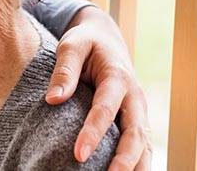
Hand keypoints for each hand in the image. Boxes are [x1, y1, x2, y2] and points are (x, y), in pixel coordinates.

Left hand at [46, 6, 151, 169]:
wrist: (105, 39)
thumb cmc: (85, 42)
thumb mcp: (72, 45)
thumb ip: (64, 71)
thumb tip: (53, 99)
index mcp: (118, 77)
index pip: (106, 109)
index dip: (93, 133)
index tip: (79, 154)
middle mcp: (134, 97)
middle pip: (134, 132)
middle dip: (123, 159)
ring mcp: (137, 110)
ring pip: (144, 143)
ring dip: (135, 165)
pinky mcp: (135, 119)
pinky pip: (141, 145)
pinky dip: (137, 162)